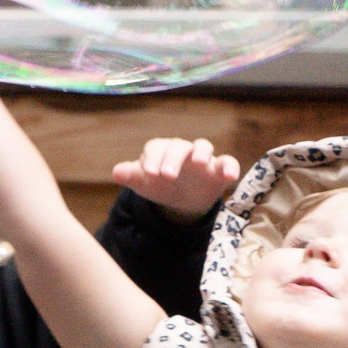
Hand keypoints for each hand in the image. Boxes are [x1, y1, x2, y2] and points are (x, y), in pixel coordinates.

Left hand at [112, 138, 239, 221]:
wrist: (179, 200)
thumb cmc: (159, 185)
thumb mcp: (144, 183)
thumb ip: (132, 176)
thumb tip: (116, 172)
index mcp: (161, 150)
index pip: (155, 148)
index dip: (151, 159)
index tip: (148, 174)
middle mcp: (181, 149)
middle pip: (178, 146)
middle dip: (172, 159)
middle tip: (166, 175)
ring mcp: (201, 158)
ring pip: (203, 146)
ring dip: (202, 152)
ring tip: (199, 163)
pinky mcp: (219, 169)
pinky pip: (228, 162)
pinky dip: (230, 166)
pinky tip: (230, 176)